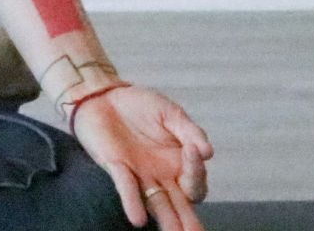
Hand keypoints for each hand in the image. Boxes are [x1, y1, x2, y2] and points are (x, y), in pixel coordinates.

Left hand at [68, 83, 214, 230]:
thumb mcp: (171, 114)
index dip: (196, 171)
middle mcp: (162, 176)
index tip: (193, 149)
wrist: (104, 95)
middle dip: (190, 222)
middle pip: (181, 206)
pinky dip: (132, 202)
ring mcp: (140, 176)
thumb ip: (190, 131)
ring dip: (167, 222)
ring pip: (157, 205)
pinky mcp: (117, 168)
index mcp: (179, 163)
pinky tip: (137, 219)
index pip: (195, 182)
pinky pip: (126, 189)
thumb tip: (209, 152)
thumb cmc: (140, 106)